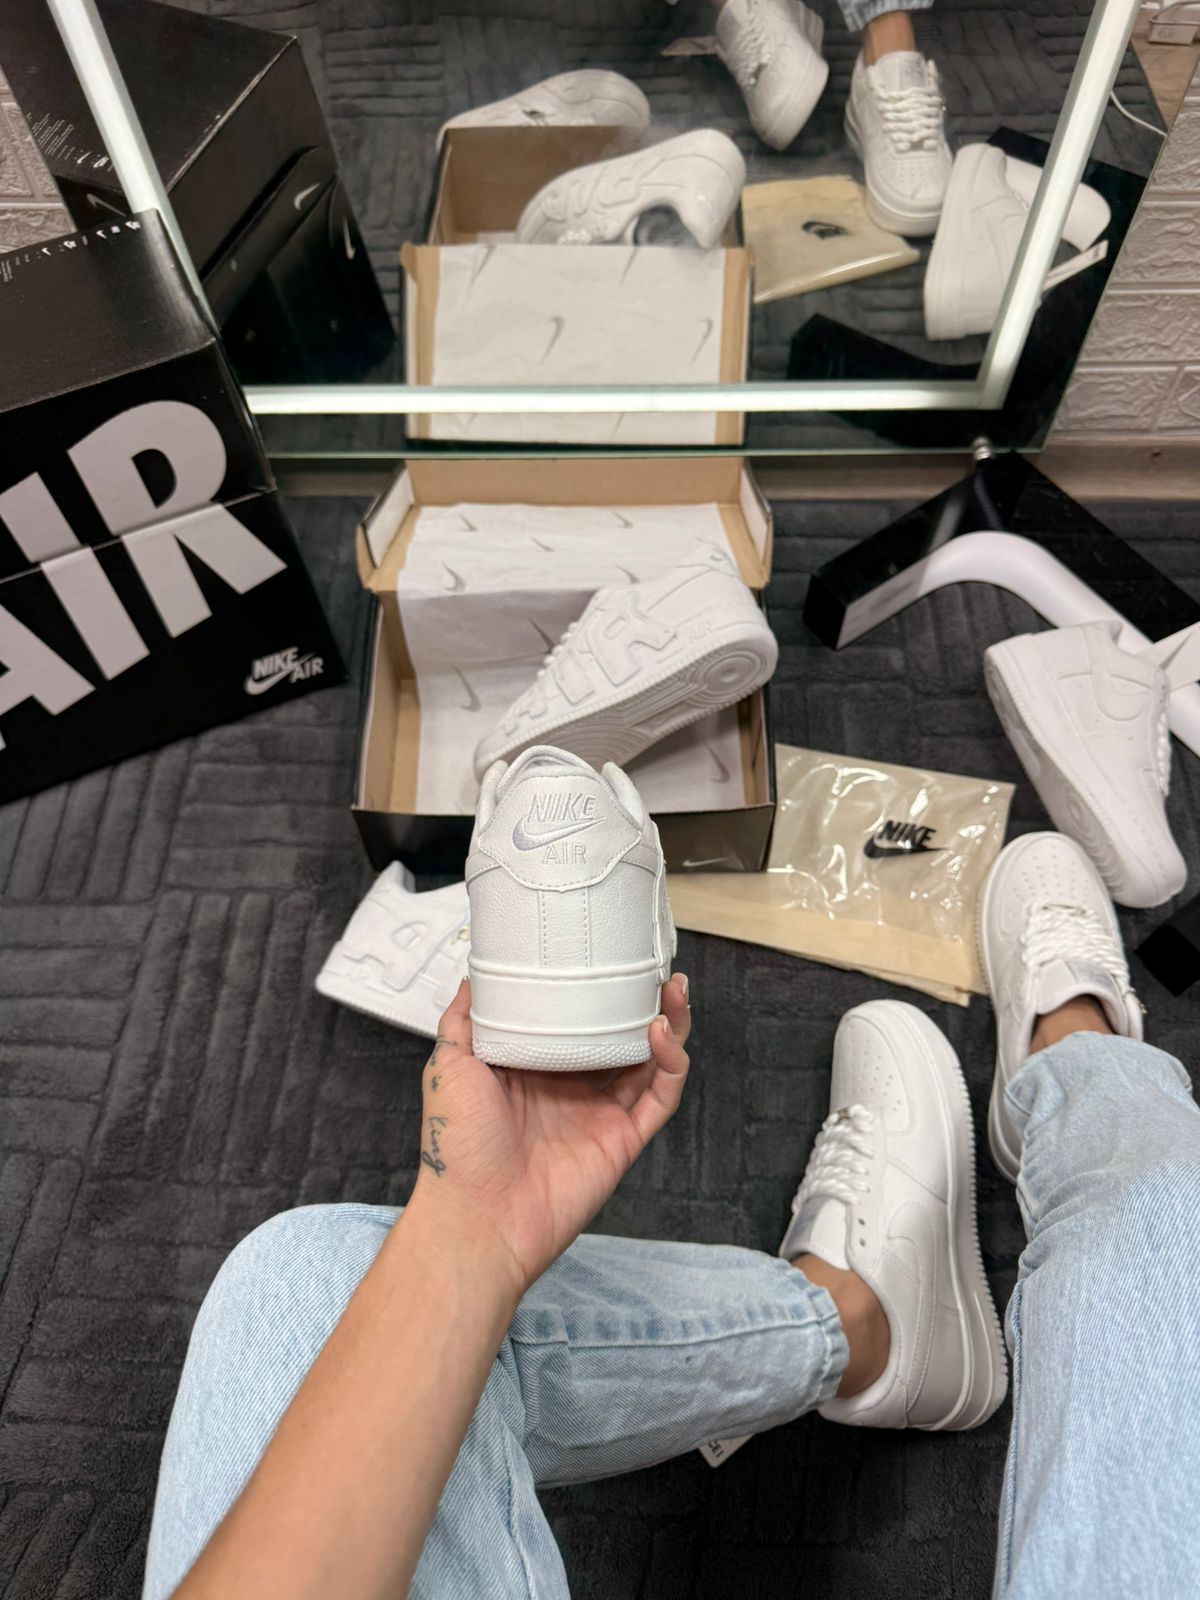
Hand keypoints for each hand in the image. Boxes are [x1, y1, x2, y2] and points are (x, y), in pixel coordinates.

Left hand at [408, 975, 690, 1299]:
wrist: (475, 1217)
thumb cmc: (456, 1146)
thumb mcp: (450, 1066)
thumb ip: (464, 1020)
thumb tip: (477, 975)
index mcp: (535, 1067)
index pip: (576, 1019)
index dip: (597, 990)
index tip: (610, 956)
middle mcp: (571, 1087)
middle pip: (621, 1036)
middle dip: (643, 1002)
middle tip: (654, 969)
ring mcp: (600, 1113)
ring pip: (650, 1061)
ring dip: (668, 1024)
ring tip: (671, 991)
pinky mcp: (622, 1140)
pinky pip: (659, 1098)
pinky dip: (670, 1065)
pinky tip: (662, 1034)